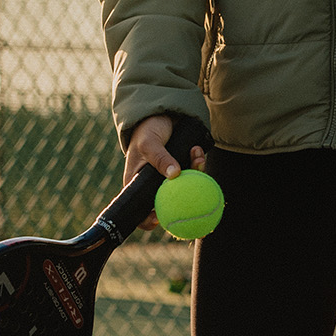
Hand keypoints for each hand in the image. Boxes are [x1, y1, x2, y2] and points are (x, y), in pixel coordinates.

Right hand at [123, 115, 206, 230]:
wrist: (161, 115)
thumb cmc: (146, 131)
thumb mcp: (149, 143)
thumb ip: (160, 158)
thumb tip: (174, 175)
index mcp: (137, 185)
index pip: (139, 210)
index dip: (147, 220)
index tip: (159, 220)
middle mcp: (154, 186)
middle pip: (168, 205)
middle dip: (183, 208)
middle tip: (196, 207)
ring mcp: (170, 179)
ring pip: (185, 189)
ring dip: (195, 176)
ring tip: (197, 157)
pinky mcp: (183, 170)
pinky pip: (194, 174)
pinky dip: (198, 164)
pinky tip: (198, 151)